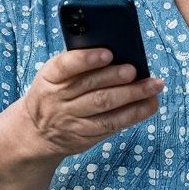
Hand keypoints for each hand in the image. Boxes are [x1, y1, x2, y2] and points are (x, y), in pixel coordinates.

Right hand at [20, 48, 164, 157]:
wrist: (35, 132)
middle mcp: (59, 100)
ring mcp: (71, 121)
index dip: (87, 59)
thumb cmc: (53, 92)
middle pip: (92, 89)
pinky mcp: (84, 137)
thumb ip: (77, 64)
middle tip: (137, 70)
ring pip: (105, 108)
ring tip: (153, 86)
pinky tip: (149, 105)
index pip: (66, 66)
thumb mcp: (53, 75)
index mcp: (49, 77)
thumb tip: (118, 52)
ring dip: (133, 97)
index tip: (108, 53)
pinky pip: (111, 125)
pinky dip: (133, 114)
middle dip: (117, 79)